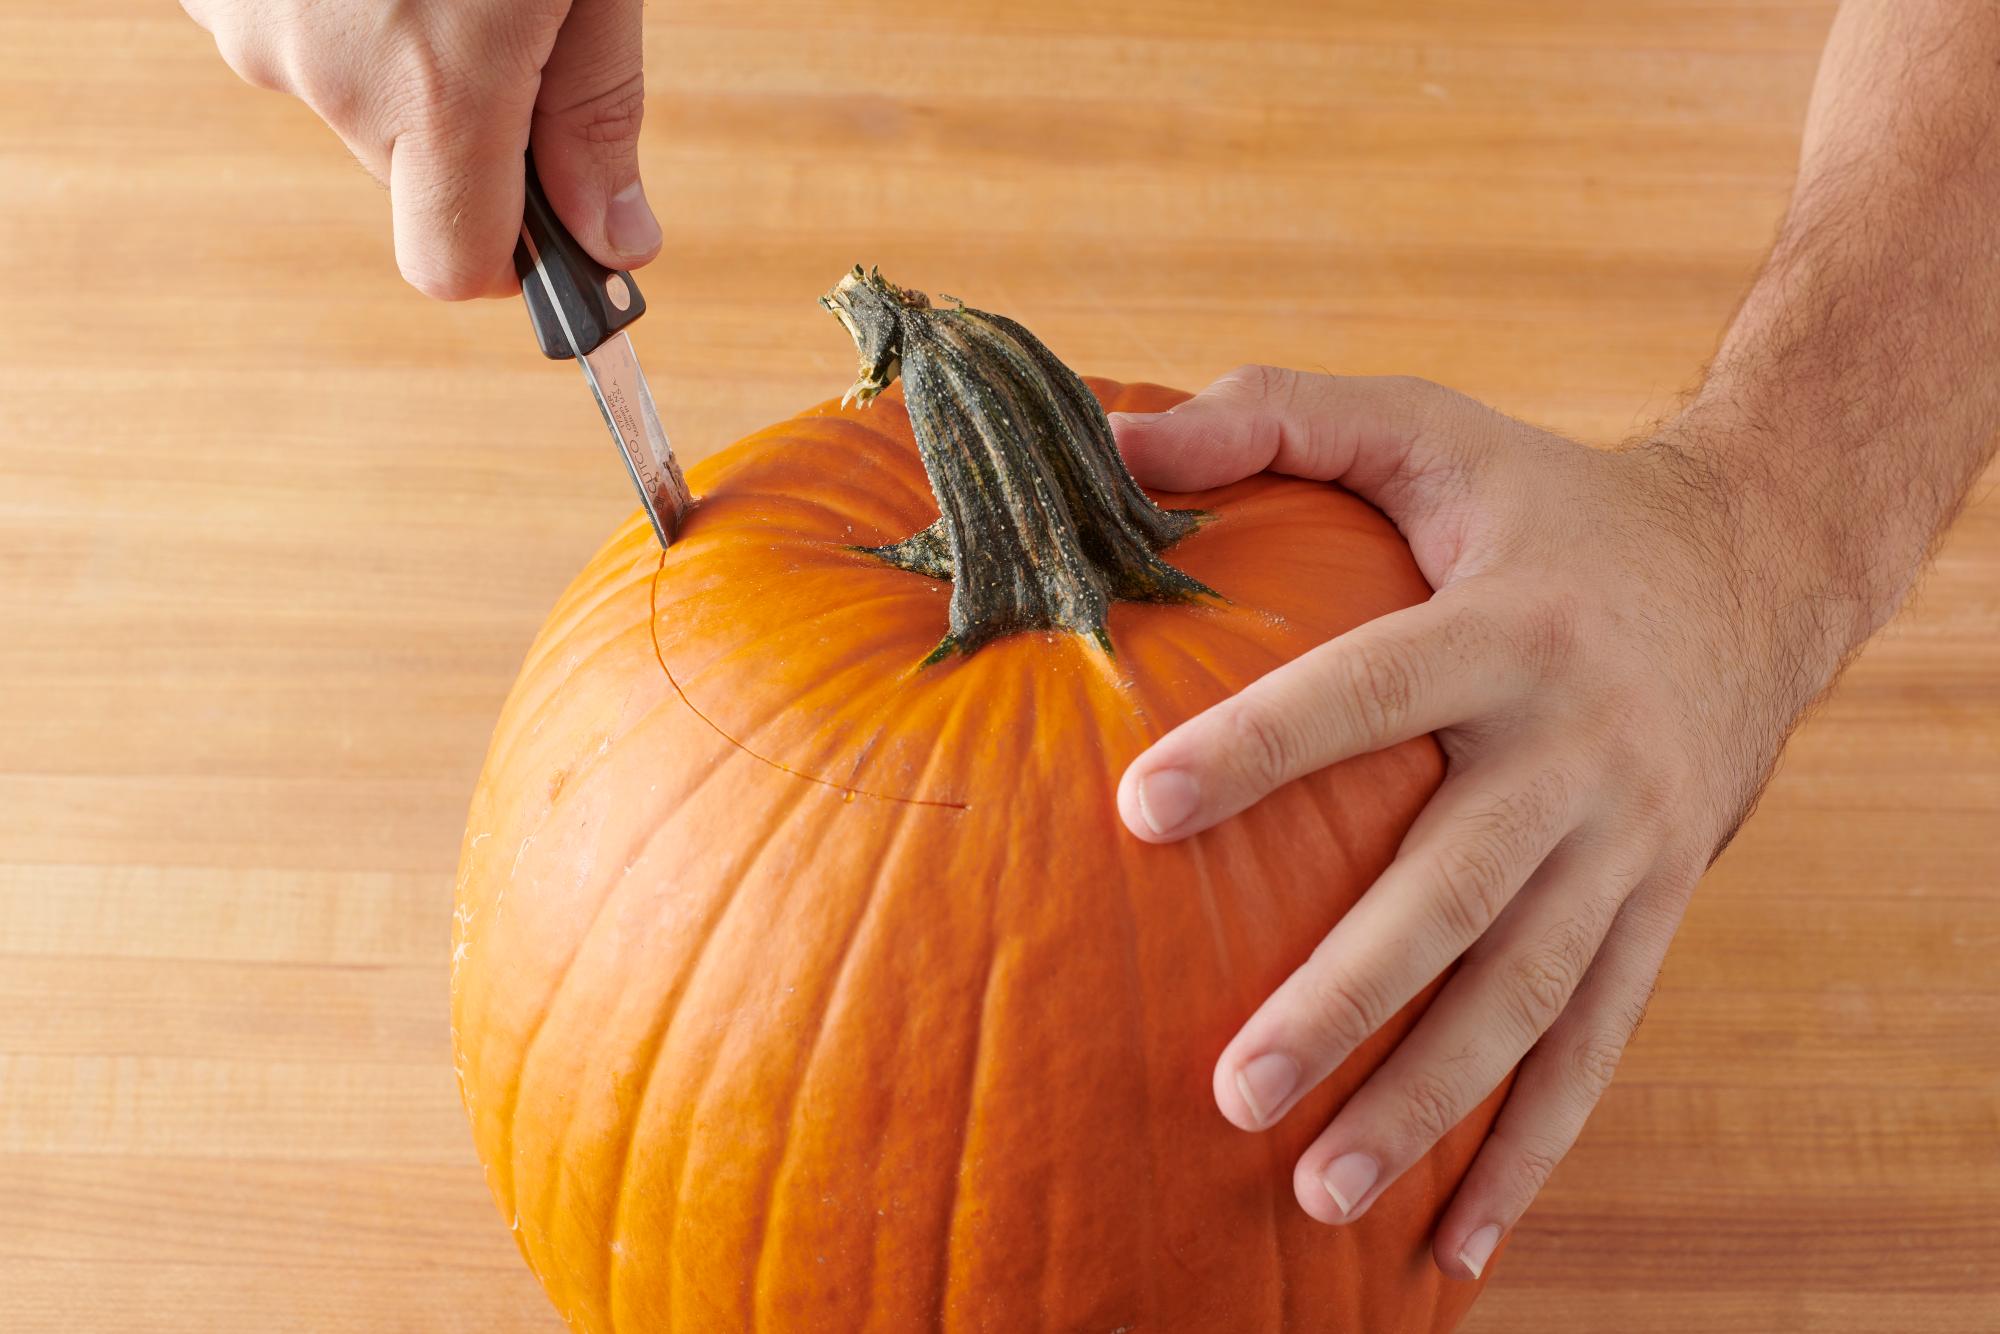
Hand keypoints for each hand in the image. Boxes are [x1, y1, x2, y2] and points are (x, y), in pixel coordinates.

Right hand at [181, 0, 658, 298]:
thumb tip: (617, 246)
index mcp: (437, 87)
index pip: (453, 269)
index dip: (512, 258)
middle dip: (463, 121)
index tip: (551, 217)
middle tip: (504, 20)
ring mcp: (248, 24)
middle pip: (409, 175)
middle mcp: (326, 72)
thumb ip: (594, 115)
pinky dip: (338, 6)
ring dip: (396, 54)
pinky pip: (293, 34)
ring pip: (347, 97)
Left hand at [1110, 367, 1852, 1278]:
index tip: (1139, 810)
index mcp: (1510, 631)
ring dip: (1429, 1105)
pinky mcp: (1654, 911)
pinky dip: (1533, 1149)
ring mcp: (1627, 849)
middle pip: (1458, 891)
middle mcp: (1578, 754)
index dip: (1262, 748)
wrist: (1756, 567)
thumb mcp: (1426, 429)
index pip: (1372, 692)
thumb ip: (1277, 416)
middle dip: (1349, 997)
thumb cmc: (1546, 501)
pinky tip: (1457, 1246)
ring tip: (1320, 1193)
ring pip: (1527, 997)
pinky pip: (1595, 1046)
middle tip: (1232, 1088)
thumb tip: (1116, 437)